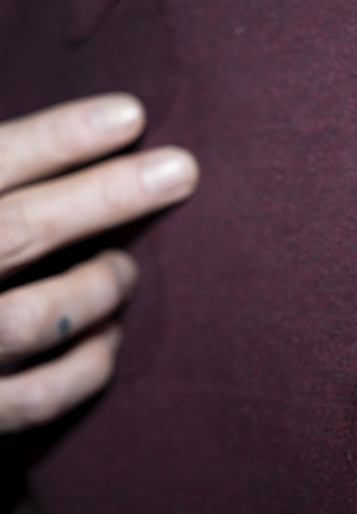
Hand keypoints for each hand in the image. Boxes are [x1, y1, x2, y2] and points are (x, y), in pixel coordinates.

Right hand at [0, 93, 197, 432]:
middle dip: (108, 197)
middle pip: (19, 231)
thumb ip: (10, 185)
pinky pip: (42, 395)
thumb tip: (108, 133)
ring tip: (123, 269)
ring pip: (36, 317)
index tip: (131, 116)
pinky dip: (90, 365)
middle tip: (181, 171)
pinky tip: (109, 338)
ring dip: (100, 286)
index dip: (59, 139)